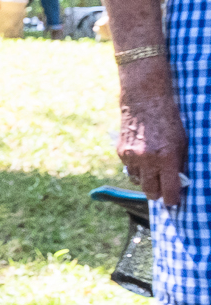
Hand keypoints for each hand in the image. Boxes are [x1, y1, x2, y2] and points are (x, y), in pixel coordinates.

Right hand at [119, 65, 188, 207]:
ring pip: (138, 181)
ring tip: (153, 169)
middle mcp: (147, 160)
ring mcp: (131, 157)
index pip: (168, 190)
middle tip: (163, 191)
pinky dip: (137, 168)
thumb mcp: (182, 142)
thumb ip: (179, 163)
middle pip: (150, 191)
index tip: (173, 202)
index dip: (172, 200)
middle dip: (158, 193)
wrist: (145, 101)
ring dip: (146, 179)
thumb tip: (179, 182)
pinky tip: (143, 157)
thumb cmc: (169, 120)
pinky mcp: (121, 152)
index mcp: (166, 158)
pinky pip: (130, 169)